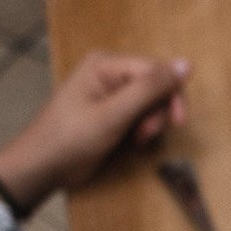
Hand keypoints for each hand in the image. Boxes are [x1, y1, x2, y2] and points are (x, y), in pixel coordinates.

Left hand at [0, 52, 189, 201]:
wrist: (43, 166)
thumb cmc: (73, 138)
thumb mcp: (114, 113)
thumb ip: (149, 88)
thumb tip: (187, 64)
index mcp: (106, 64)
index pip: (157, 70)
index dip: (172, 94)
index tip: (178, 122)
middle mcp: (110, 73)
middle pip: (156, 85)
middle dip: (159, 111)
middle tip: (147, 134)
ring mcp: (111, 93)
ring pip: (152, 101)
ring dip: (152, 123)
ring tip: (137, 140)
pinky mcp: (113, 111)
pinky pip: (142, 113)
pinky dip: (143, 128)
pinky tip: (133, 141)